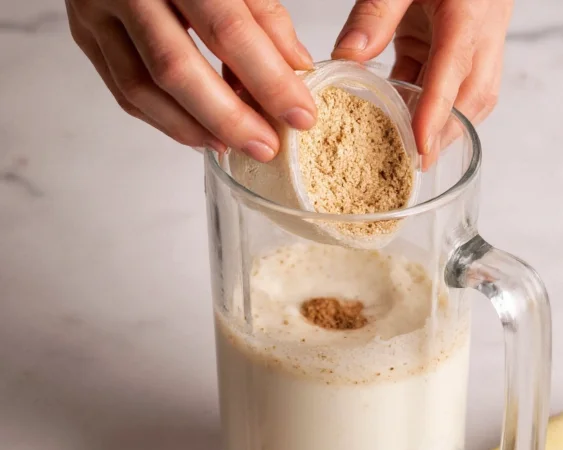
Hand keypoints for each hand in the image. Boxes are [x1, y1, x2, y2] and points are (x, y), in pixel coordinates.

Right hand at [65, 0, 317, 161]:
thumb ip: (263, 14)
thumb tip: (296, 69)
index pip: (227, 30)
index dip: (268, 80)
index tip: (301, 115)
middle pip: (176, 68)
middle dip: (228, 118)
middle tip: (267, 147)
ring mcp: (95, 10)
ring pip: (141, 89)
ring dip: (193, 128)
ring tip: (235, 146)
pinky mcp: (85, 34)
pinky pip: (123, 91)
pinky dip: (165, 120)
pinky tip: (200, 132)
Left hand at [332, 0, 512, 158]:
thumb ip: (377, 11)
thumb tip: (349, 57)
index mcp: (469, 11)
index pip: (454, 68)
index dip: (438, 110)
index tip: (420, 146)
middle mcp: (483, 31)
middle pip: (474, 95)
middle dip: (447, 132)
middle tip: (416, 163)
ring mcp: (478, 41)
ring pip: (472, 96)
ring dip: (445, 125)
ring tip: (412, 154)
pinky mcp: (463, 44)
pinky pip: (452, 83)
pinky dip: (431, 106)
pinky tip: (406, 123)